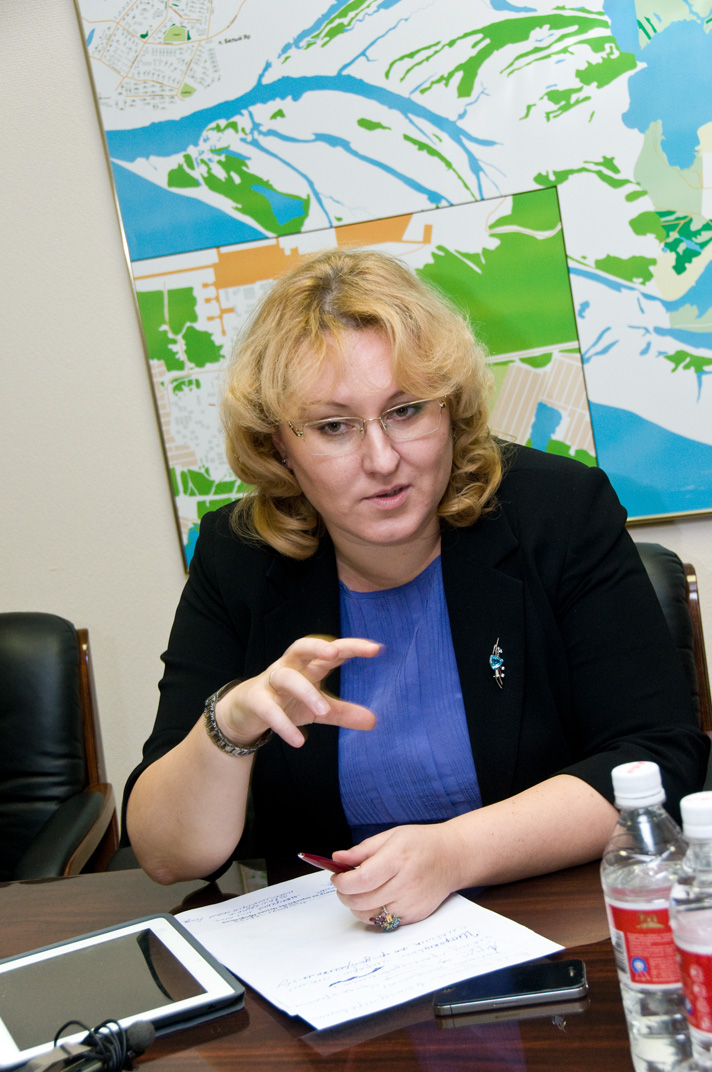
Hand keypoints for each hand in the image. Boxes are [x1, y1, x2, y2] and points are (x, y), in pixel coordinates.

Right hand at [215, 635, 379, 748]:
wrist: (244, 712)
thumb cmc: (286, 702)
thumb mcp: (317, 709)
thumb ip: (343, 712)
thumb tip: (374, 721)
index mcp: (307, 666)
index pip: (330, 651)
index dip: (351, 647)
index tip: (375, 648)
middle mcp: (289, 668)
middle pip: (301, 647)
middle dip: (318, 647)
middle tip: (336, 654)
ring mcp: (270, 683)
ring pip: (286, 678)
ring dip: (306, 692)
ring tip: (324, 711)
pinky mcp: (256, 701)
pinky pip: (269, 710)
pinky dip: (283, 725)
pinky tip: (299, 740)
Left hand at [330, 823, 461, 926]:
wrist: (452, 858)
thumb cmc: (421, 843)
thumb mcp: (391, 836)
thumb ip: (362, 850)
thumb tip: (337, 859)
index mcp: (397, 859)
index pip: (362, 880)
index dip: (343, 882)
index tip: (337, 877)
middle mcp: (405, 884)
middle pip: (362, 901)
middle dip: (344, 895)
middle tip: (343, 884)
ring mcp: (411, 903)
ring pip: (370, 916)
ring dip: (357, 906)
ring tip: (360, 892)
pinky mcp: (415, 916)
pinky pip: (384, 923)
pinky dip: (374, 914)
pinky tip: (377, 899)